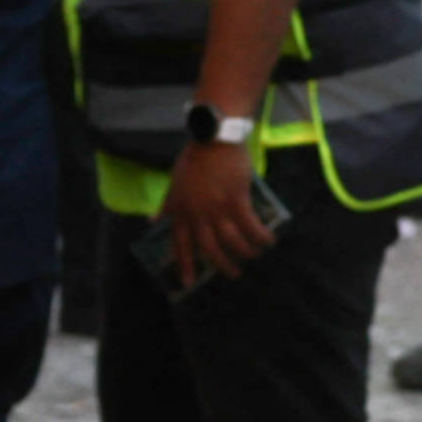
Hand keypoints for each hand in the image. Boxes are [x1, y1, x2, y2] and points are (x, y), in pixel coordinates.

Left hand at [159, 138, 276, 289]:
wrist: (213, 138)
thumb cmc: (195, 158)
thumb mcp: (174, 181)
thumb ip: (167, 203)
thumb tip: (153, 220)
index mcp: (180, 210)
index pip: (179, 243)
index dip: (184, 264)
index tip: (188, 283)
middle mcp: (196, 213)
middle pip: (208, 248)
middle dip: (221, 265)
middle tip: (233, 274)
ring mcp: (216, 207)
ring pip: (230, 241)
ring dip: (244, 252)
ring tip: (254, 256)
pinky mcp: (236, 199)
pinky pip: (249, 226)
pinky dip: (259, 236)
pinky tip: (268, 241)